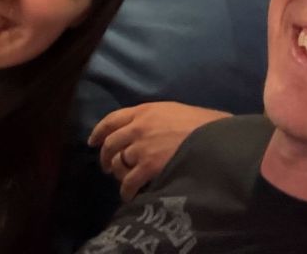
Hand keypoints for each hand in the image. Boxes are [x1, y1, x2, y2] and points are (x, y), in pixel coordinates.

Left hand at [89, 102, 230, 200]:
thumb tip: (143, 131)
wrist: (213, 138)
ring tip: (123, 181)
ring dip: (118, 174)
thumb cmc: (200, 123)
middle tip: (106, 166)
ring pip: (117, 163)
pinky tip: (129, 195)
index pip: (113, 119)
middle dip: (105, 156)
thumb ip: (154, 119)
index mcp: (145, 110)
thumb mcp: (173, 111)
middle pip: (110, 143)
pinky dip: (126, 190)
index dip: (99, 131)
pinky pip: (128, 182)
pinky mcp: (148, 166)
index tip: (92, 141)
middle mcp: (138, 127)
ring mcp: (142, 147)